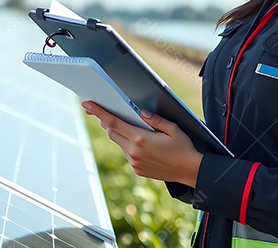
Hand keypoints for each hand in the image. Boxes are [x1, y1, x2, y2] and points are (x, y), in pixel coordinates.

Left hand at [83, 101, 202, 187]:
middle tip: (104, 112)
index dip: (99, 112)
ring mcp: (134, 162)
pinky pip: (127, 154)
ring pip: (119, 143)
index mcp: (140, 138)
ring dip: (120, 134)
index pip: (113, 122)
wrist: (190, 171)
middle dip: (107, 121)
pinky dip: (128, 145)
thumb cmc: (184, 148)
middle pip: (112, 132)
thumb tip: (141, 112)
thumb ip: (155, 119)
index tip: (87, 105)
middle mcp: (134, 151)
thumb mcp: (173, 128)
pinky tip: (141, 143)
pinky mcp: (137, 170)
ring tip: (131, 128)